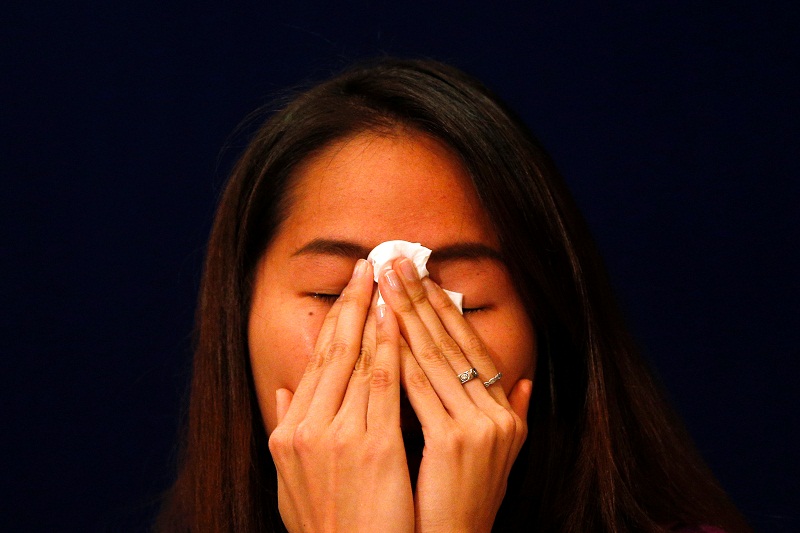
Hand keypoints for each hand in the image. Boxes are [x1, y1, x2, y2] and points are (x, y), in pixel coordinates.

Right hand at [267, 259, 413, 532]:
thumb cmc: (328, 526)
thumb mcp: (291, 481)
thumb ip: (287, 431)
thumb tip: (285, 393)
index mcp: (289, 433)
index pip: (317, 363)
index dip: (335, 322)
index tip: (350, 293)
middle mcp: (307, 428)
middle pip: (333, 352)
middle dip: (352, 303)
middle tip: (367, 266)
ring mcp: (337, 435)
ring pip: (358, 359)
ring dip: (374, 314)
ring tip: (387, 280)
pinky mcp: (371, 446)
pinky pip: (384, 384)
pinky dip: (391, 347)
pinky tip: (399, 320)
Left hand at [378, 257, 531, 532]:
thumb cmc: (463, 505)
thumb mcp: (496, 458)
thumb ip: (510, 415)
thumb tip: (520, 382)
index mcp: (505, 414)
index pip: (469, 347)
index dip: (443, 309)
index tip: (420, 277)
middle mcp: (498, 415)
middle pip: (452, 343)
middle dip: (420, 298)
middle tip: (395, 260)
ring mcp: (479, 427)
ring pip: (435, 358)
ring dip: (407, 316)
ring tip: (385, 282)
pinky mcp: (455, 441)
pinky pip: (419, 388)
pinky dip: (398, 355)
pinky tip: (380, 329)